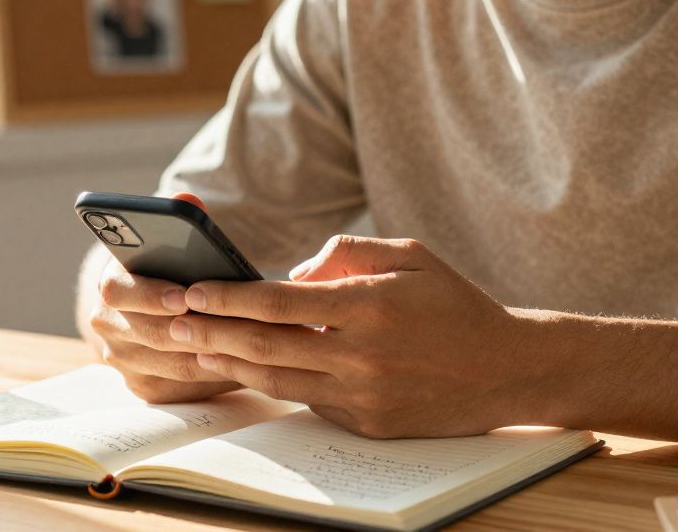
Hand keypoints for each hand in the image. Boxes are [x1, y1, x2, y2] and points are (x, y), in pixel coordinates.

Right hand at [88, 193, 240, 403]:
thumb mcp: (165, 236)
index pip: (120, 291)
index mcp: (111, 284)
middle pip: (153, 335)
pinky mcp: (143, 386)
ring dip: (214, 357)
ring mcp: (122, 360)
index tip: (184, 297)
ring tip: (253, 348)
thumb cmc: (168, 264)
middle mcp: (107, 324)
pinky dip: (215, 379)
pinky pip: (183, 390)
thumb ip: (174, 216)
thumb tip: (186, 200)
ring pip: (173, 366)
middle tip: (234, 327)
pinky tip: (246, 368)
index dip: (152, 295)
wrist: (148, 303)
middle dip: (196, 332)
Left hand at [167, 235, 539, 437]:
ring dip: (230, 364)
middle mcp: (362, 355)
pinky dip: (278, 383)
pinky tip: (250, 368)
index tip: (193, 289)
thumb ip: (345, 252)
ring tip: (195, 347)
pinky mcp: (368, 425)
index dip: (229, 296)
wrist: (506, 369)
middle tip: (171, 322)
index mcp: (369, 305)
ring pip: (278, 381)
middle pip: (265, 346)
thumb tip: (291, 272)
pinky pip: (310, 401)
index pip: (279, 301)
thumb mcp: (409, 254)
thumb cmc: (454, 303)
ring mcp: (364, 396)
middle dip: (210, 332)